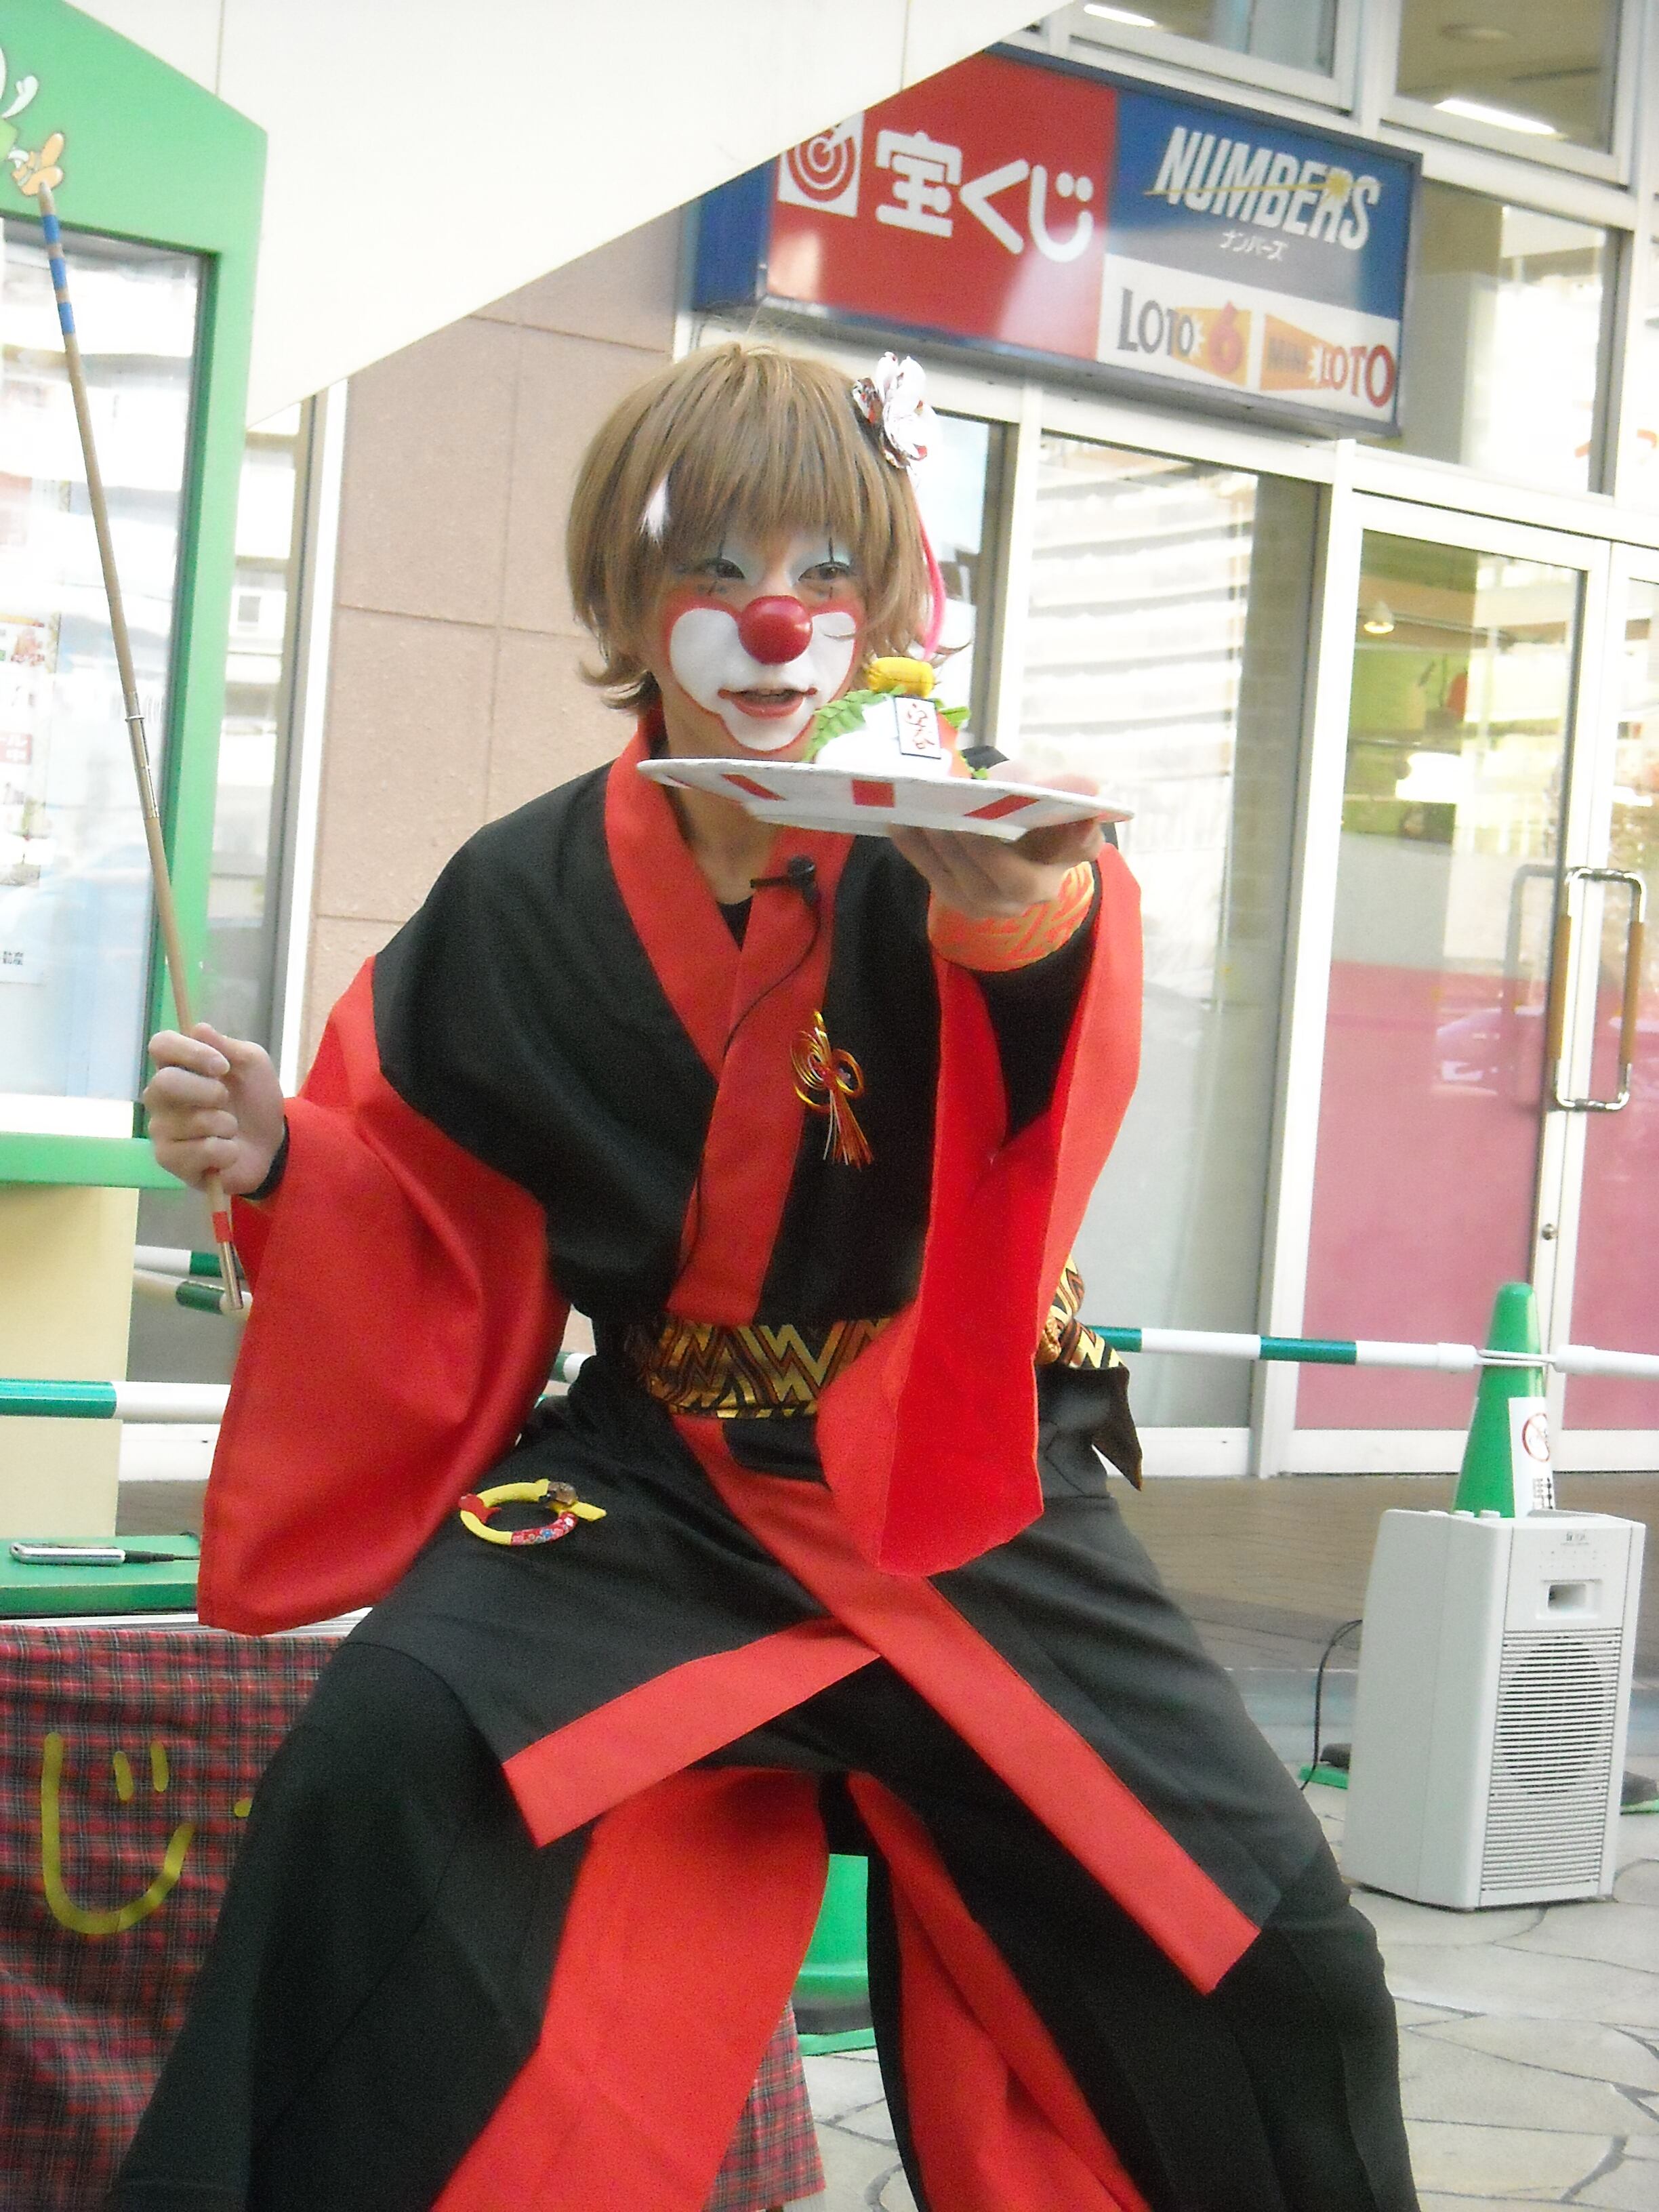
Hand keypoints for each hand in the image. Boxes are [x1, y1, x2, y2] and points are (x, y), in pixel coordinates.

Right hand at [143, 1024, 285, 1195]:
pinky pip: (201, 1151)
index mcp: (177, 1066)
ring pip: (190, 1121)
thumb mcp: (253, 1065)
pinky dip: (227, 1151)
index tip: (222, 1066)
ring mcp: (161, 1129)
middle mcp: (161, 1096)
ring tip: (231, 1130)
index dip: (190, 1052)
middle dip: (208, 1092)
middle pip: (165, 1082)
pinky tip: (227, 1152)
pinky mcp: (169, 1159)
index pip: (160, 1045)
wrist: (270, 1145)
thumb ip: (228, 1046)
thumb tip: (199, 1029)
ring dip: (226, 1125)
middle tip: (226, 1100)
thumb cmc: (254, 1100)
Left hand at [891, 764, 1104, 919]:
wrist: (994, 825)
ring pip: (973, 888)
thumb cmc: (1022, 800)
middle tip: (957, 817)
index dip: (1079, 838)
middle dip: (984, 850)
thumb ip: (1056, 784)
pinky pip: (939, 882)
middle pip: (1016, 881)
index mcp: (1070, 850)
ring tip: (924, 817)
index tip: (1077, 823)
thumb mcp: (1039, 782)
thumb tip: (1088, 785)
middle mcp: (1041, 888)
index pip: (1083, 847)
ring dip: (945, 852)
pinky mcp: (964, 903)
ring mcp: (1001, 903)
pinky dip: (918, 854)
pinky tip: (901, 825)